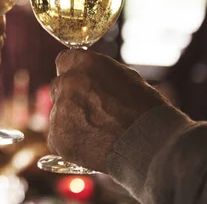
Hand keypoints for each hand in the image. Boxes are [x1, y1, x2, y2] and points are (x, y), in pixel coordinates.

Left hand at [48, 50, 168, 171]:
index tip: (80, 83)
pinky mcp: (58, 136)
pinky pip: (57, 136)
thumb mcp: (126, 77)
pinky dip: (70, 141)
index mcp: (85, 64)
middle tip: (92, 112)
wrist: (150, 145)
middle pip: (59, 86)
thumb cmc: (146, 111)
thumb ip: (98, 74)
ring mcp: (60, 111)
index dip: (73, 73)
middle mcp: (68, 83)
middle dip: (71, 97)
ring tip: (97, 132)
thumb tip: (87, 76)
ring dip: (70, 120)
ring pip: (57, 113)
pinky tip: (91, 145)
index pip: (64, 60)